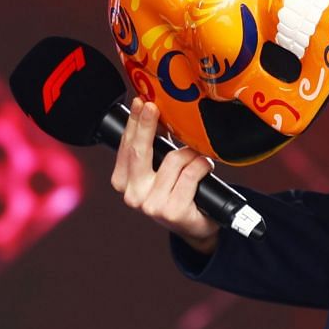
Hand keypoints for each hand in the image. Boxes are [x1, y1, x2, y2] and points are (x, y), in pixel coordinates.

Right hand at [109, 99, 221, 256]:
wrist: (194, 226)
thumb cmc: (175, 193)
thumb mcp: (156, 172)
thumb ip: (150, 150)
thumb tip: (153, 114)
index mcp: (123, 183)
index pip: (127, 147)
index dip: (134, 123)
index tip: (140, 102)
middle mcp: (133, 195)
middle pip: (140, 152)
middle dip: (146, 125)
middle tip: (152, 106)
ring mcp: (152, 205)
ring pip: (173, 161)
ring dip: (190, 153)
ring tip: (197, 157)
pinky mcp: (173, 212)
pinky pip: (191, 174)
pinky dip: (202, 166)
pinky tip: (205, 168)